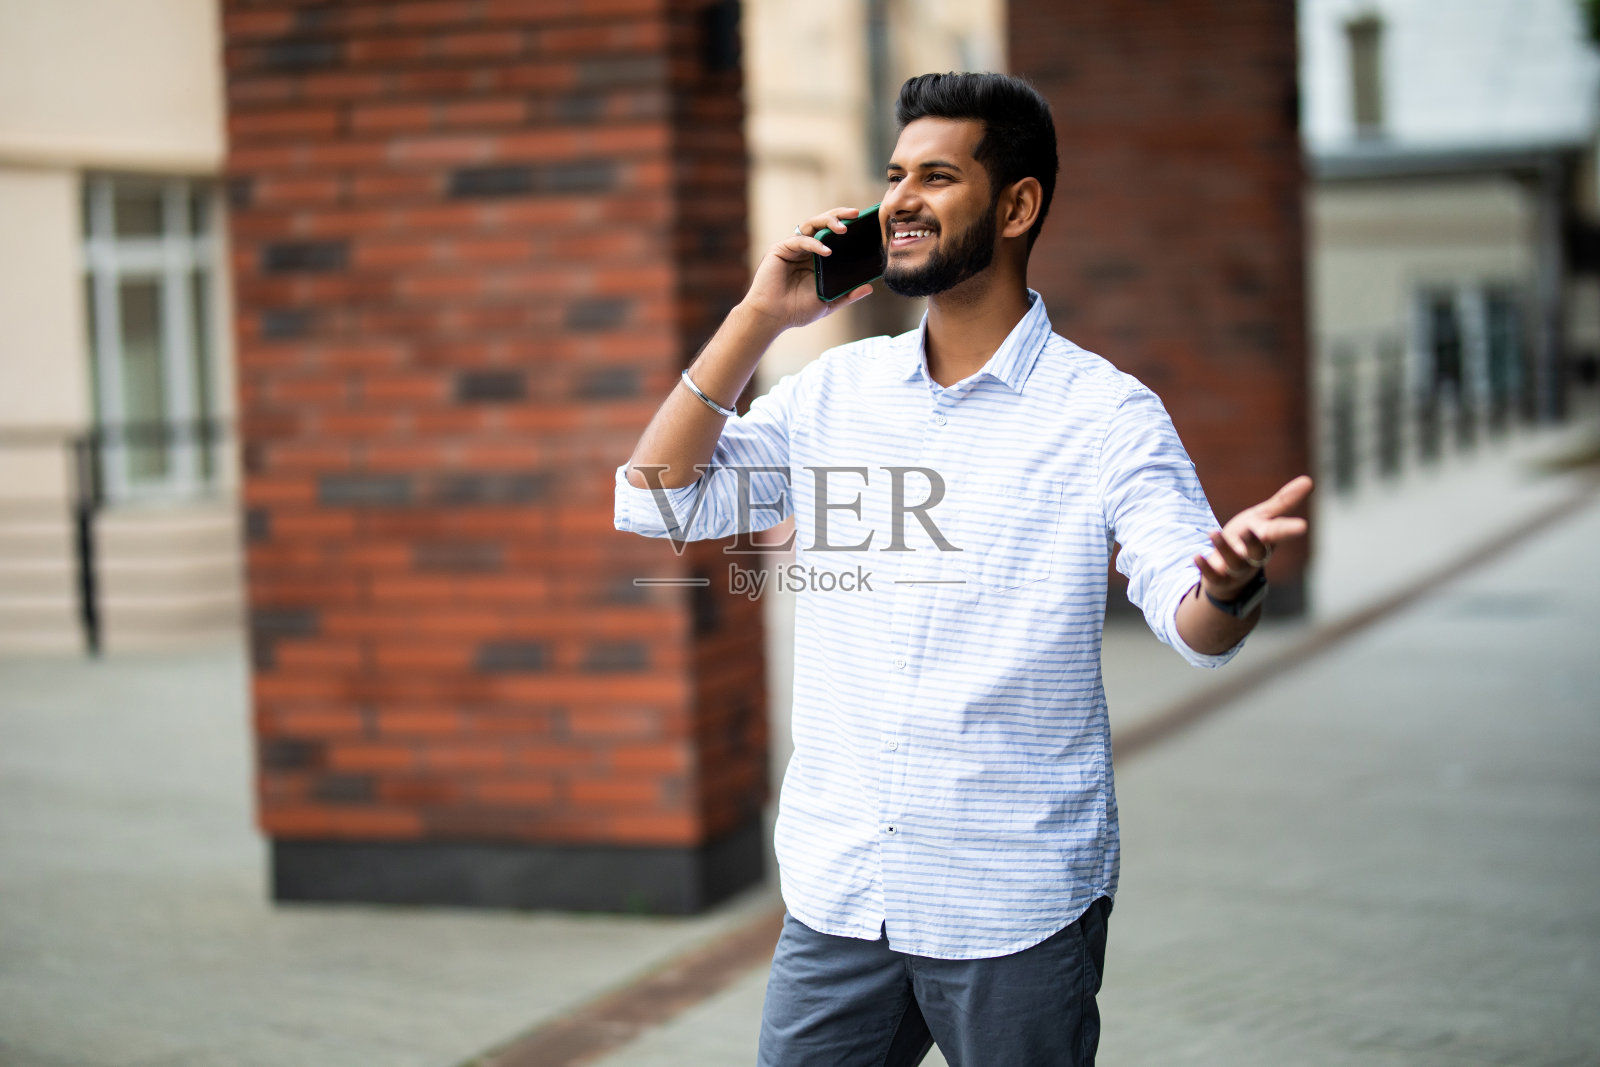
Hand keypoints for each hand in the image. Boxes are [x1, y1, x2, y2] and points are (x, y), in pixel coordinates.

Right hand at [739, 207, 873, 330]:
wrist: (772, 317)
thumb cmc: (796, 311)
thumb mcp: (828, 302)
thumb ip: (847, 295)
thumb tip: (869, 288)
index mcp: (816, 258)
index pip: (832, 235)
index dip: (846, 226)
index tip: (864, 222)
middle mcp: (805, 249)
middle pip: (823, 224)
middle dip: (839, 215)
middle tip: (855, 214)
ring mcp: (793, 248)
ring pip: (812, 225)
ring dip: (828, 222)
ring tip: (843, 228)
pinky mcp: (781, 249)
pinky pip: (800, 240)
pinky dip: (814, 243)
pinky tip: (826, 251)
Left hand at [1195, 475, 1312, 598]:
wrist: (1231, 573)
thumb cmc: (1250, 539)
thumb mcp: (1264, 518)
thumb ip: (1284, 501)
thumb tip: (1309, 479)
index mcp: (1266, 539)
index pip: (1279, 533)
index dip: (1290, 530)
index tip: (1302, 526)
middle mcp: (1254, 556)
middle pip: (1257, 552)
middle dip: (1254, 543)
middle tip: (1250, 531)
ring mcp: (1236, 569)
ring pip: (1234, 562)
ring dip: (1224, 548)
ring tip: (1212, 532)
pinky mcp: (1219, 578)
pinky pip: (1213, 575)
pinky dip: (1205, 567)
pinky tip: (1196, 556)